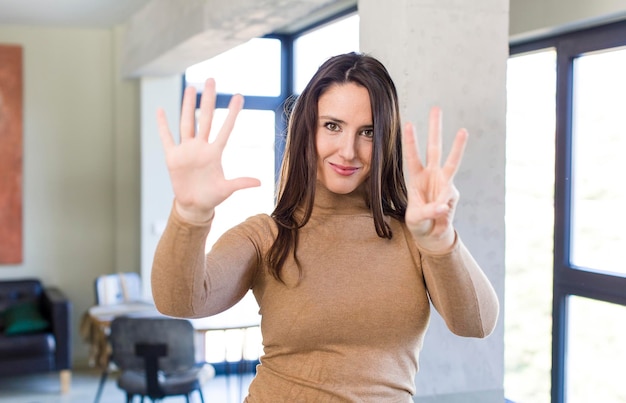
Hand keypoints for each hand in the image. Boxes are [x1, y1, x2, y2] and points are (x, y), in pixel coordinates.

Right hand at [157, 78, 260, 221]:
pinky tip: (161, 110)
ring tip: (190, 88)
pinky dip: (163, 125)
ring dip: (187, 105)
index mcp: (215, 153)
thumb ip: (240, 183)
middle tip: (211, 80)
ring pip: (186, 122)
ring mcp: (186, 150)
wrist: (194, 206)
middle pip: (204, 118)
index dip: (231, 113)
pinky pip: (166, 138)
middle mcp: (201, 147)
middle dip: (207, 99)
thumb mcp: (226, 190)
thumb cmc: (212, 196)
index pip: (225, 129)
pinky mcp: (172, 157)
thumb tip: (260, 182)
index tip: (239, 96)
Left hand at [402, 106, 467, 251]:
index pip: (412, 157)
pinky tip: (440, 213)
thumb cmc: (419, 223)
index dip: (410, 142)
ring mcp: (444, 182)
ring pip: (452, 161)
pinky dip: (444, 206)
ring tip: (463, 130)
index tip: (408, 124)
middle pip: (434, 148)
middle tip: (436, 108)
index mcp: (416, 178)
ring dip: (457, 146)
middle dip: (435, 129)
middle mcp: (431, 175)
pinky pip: (450, 197)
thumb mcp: (416, 219)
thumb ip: (429, 211)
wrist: (432, 233)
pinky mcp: (453, 193)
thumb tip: (444, 205)